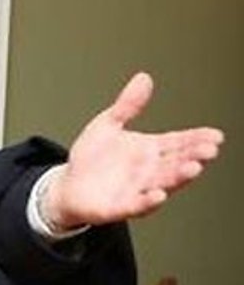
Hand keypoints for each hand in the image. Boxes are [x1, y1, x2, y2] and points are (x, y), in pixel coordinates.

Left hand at [43, 72, 223, 228]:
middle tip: (210, 150)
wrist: (68, 185)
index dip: (196, 139)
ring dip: (178, 177)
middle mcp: (149, 170)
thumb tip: (144, 77)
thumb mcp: (108, 124)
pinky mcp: (119, 207)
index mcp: (149, 150)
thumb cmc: (92, 157)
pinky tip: (158, 194)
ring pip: (163, 183)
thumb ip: (128, 105)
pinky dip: (148, 201)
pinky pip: (136, 205)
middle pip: (176, 163)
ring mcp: (137, 189)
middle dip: (194, 156)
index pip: (178, 142)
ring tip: (193, 168)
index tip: (216, 135)